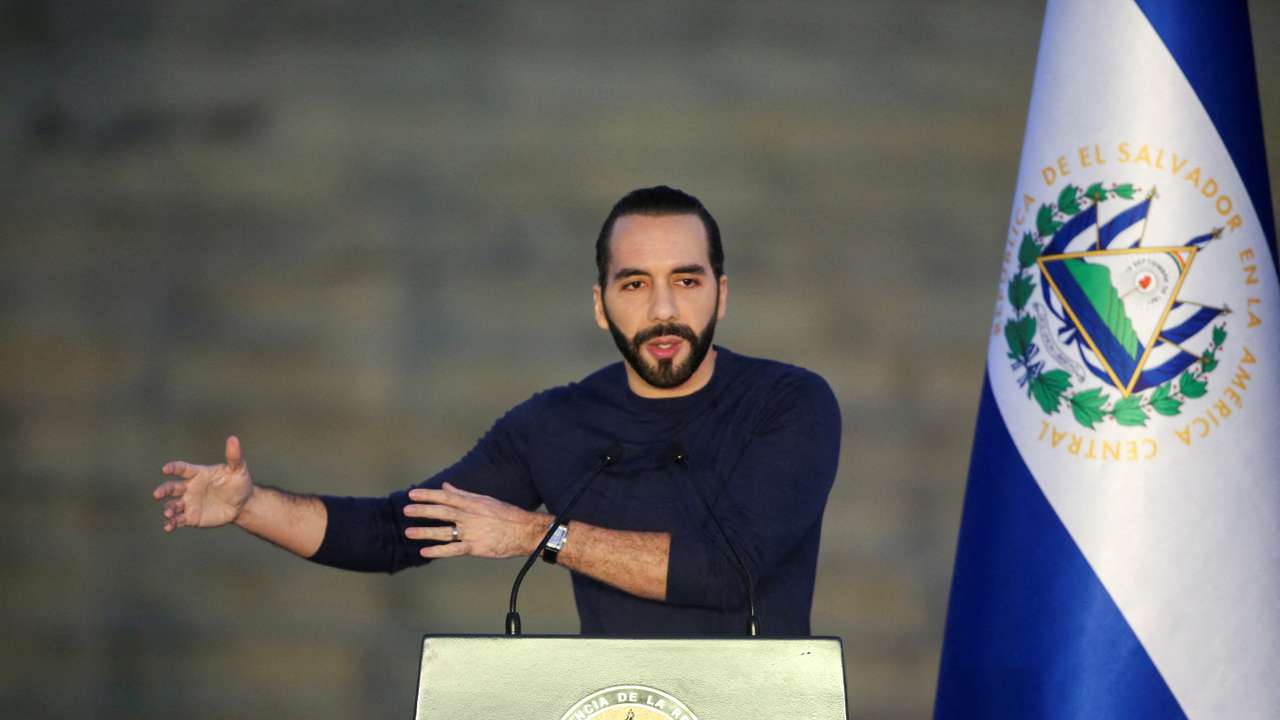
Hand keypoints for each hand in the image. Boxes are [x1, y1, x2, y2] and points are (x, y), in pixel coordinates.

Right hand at [153, 435, 254, 531]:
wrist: (243, 504)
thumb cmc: (239, 483)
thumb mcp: (238, 469)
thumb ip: (234, 456)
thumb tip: (233, 438)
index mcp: (198, 474)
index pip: (182, 469)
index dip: (173, 468)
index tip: (165, 469)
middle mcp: (189, 488)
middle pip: (171, 487)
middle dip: (163, 490)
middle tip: (157, 495)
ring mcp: (189, 503)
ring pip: (172, 505)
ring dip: (168, 509)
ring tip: (168, 514)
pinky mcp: (191, 517)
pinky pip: (178, 520)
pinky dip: (171, 524)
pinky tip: (168, 527)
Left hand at [403, 482, 548, 558]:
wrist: (526, 532)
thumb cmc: (506, 514)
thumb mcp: (485, 500)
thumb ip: (462, 494)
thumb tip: (445, 487)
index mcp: (472, 503)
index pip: (446, 497)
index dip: (428, 495)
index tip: (412, 494)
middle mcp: (470, 516)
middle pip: (442, 512)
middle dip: (423, 511)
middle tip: (406, 510)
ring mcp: (472, 532)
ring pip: (444, 531)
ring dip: (425, 532)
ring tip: (408, 532)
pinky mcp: (476, 547)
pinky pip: (454, 550)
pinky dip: (439, 551)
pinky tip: (425, 552)